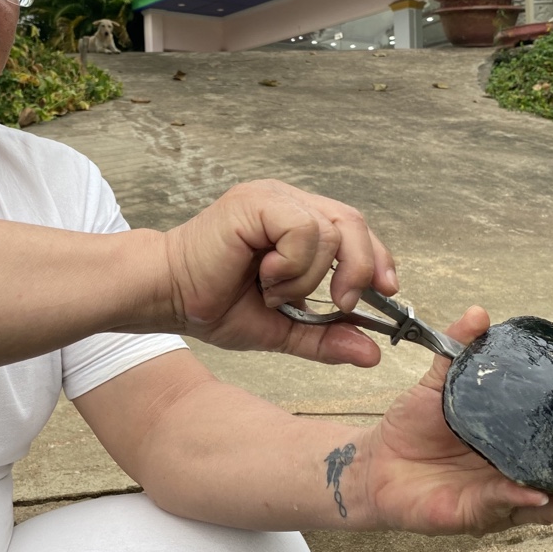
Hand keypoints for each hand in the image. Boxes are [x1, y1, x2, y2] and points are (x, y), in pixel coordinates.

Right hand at [161, 179, 395, 366]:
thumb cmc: (210, 303)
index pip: (355, 229)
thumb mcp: (281, 328)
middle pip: (353, 223)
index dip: (377, 258)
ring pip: (329, 230)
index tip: (386, 292)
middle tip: (343, 304)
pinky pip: (303, 229)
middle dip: (359, 269)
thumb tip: (370, 353)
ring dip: (307, 277)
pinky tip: (265, 277)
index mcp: (294, 221)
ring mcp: (271, 198)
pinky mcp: (255, 202)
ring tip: (272, 290)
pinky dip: (291, 264)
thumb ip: (324, 338)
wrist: (165, 296)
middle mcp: (286, 202)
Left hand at [360, 306, 552, 538]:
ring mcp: (509, 496)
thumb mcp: (440, 382)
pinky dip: (524, 501)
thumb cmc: (415, 424)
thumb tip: (480, 312)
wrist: (376, 462)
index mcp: (531, 438)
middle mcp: (530, 471)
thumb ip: (463, 351)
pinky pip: (506, 506)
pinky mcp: (479, 513)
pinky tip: (539, 498)